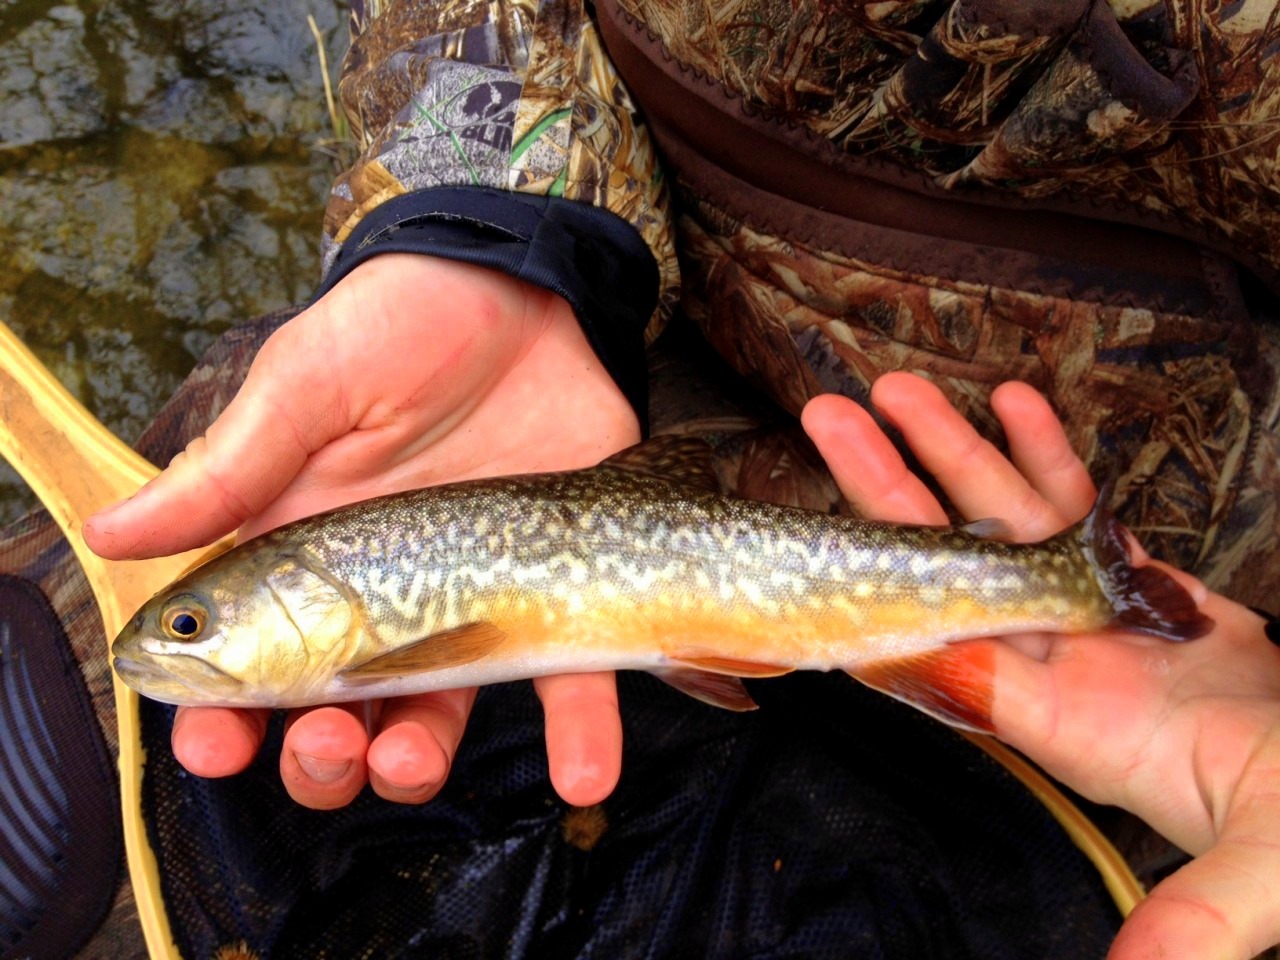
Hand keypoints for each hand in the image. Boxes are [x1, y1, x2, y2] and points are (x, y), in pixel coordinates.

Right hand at [85, 254, 639, 809]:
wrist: (526, 289)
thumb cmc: (400, 325)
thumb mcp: (307, 385)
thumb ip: (230, 467)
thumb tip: (112, 533)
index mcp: (302, 555)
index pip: (249, 658)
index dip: (223, 716)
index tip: (216, 745)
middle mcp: (381, 597)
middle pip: (335, 710)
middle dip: (318, 757)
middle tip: (323, 747)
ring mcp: (469, 602)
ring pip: (434, 714)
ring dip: (413, 762)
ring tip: (405, 763)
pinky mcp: (555, 591)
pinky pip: (571, 678)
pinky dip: (580, 734)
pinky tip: (584, 776)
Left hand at [802, 372, 1279, 959]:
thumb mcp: (1268, 866)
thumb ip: (1201, 917)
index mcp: (1055, 718)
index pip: (939, 651)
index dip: (873, 599)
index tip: (812, 547)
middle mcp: (1046, 658)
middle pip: (943, 562)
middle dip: (887, 491)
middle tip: (829, 423)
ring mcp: (1081, 610)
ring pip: (1000, 518)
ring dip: (954, 452)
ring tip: (898, 392)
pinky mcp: (1127, 578)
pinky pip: (1076, 505)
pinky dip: (1046, 453)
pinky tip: (1015, 404)